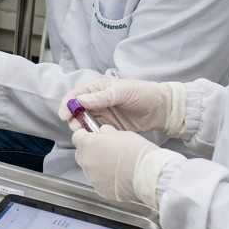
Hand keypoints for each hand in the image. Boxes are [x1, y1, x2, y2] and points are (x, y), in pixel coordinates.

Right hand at [57, 79, 185, 134]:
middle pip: (77, 111)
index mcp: (97, 90)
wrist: (163, 110)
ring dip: (81, 128)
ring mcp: (103, 116)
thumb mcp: (122, 92)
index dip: (67, 104)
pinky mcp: (110, 129)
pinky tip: (95, 138)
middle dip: (73, 119)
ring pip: (84, 123)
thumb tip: (80, 101)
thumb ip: (102, 97)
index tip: (65, 114)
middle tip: (76, 127)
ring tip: (85, 133)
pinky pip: (96, 132)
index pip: (76, 96)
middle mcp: (97, 103)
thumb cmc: (143, 94)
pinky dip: (92, 136)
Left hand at [72, 126, 183, 208]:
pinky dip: (104, 179)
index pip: (77, 137)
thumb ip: (107, 133)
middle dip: (90, 151)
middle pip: (81, 153)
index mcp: (88, 143)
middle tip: (106, 151)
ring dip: (97, 166)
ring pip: (89, 169)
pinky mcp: (99, 189)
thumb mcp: (122, 134)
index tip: (91, 137)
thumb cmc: (138, 151)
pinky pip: (98, 181)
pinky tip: (118, 177)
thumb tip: (103, 132)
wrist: (149, 175)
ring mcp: (91, 177)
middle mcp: (85, 160)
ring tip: (115, 166)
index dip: (84, 136)